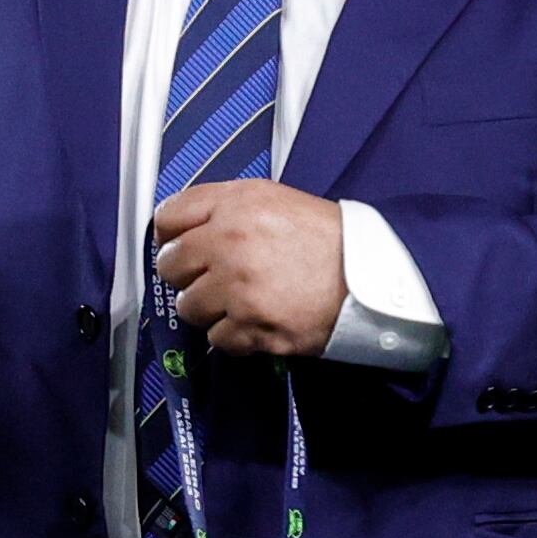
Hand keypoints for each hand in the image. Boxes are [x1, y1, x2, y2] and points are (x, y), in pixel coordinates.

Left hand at [152, 180, 345, 354]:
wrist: (369, 276)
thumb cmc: (326, 237)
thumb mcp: (272, 198)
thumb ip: (224, 206)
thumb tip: (184, 225)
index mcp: (233, 205)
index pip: (167, 217)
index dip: (169, 234)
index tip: (179, 245)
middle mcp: (229, 243)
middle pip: (169, 265)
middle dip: (186, 274)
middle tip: (211, 277)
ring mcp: (238, 288)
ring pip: (188, 306)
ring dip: (208, 308)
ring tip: (237, 302)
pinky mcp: (252, 326)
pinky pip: (216, 339)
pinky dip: (233, 335)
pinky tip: (255, 321)